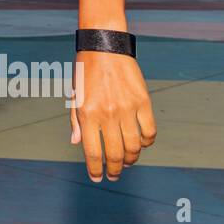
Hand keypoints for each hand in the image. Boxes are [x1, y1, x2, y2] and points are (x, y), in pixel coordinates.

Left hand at [69, 50, 156, 181]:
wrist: (105, 46)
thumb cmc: (85, 71)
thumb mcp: (74, 95)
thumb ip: (76, 121)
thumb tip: (77, 143)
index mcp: (87, 114)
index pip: (93, 152)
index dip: (95, 169)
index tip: (97, 177)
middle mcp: (107, 114)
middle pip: (116, 154)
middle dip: (115, 170)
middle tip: (114, 175)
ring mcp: (127, 108)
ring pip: (134, 147)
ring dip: (131, 159)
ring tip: (127, 162)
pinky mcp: (143, 102)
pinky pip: (149, 131)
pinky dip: (147, 142)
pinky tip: (141, 144)